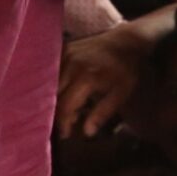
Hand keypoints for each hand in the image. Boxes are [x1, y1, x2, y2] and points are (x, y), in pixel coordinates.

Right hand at [56, 19, 153, 137]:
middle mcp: (72, 65)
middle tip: (68, 122)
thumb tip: (86, 133)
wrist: (126, 41)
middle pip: (53, 96)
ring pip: (50, 84)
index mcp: (87, 78)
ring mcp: (66, 55)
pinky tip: (65, 92)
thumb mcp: (121, 93)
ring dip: (55, 99)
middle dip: (57, 112)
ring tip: (70, 107)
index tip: (66, 134)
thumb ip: (102, 113)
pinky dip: (55, 84)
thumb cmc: (126, 70)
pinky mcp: (64, 49)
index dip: (63, 123)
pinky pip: (53, 71)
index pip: (65, 106)